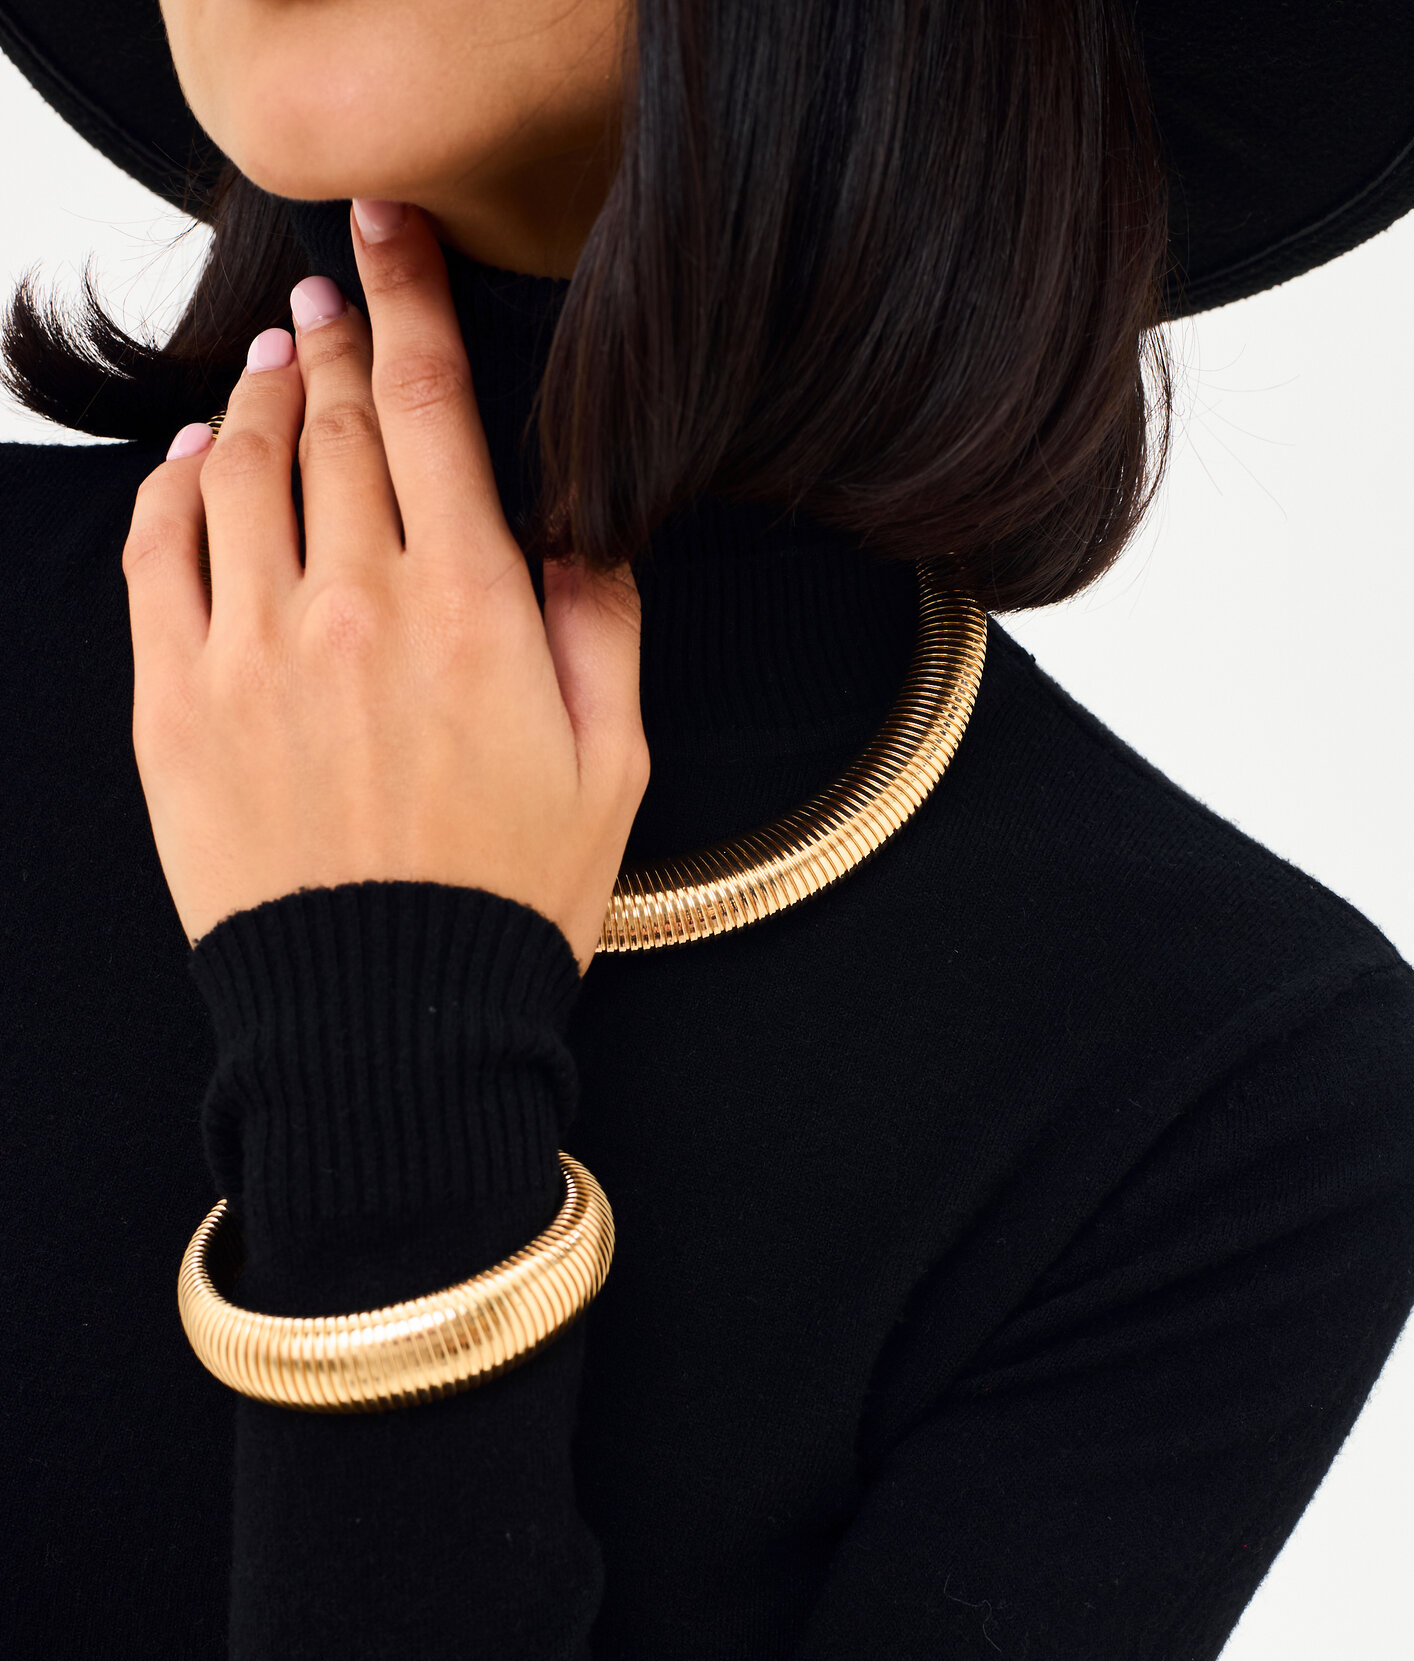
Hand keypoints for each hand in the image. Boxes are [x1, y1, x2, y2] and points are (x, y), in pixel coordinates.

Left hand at [122, 200, 646, 972]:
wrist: (387, 1028)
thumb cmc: (507, 905)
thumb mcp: (611, 767)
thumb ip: (601, 626)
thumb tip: (585, 524)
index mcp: (472, 614)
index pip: (429, 408)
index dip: (407, 299)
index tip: (387, 236)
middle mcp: (354, 610)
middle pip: (333, 425)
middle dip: (334, 343)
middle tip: (331, 300)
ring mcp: (252, 654)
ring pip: (240, 474)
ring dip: (259, 402)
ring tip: (273, 368)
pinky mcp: (177, 707)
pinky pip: (158, 556)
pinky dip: (173, 489)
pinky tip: (197, 463)